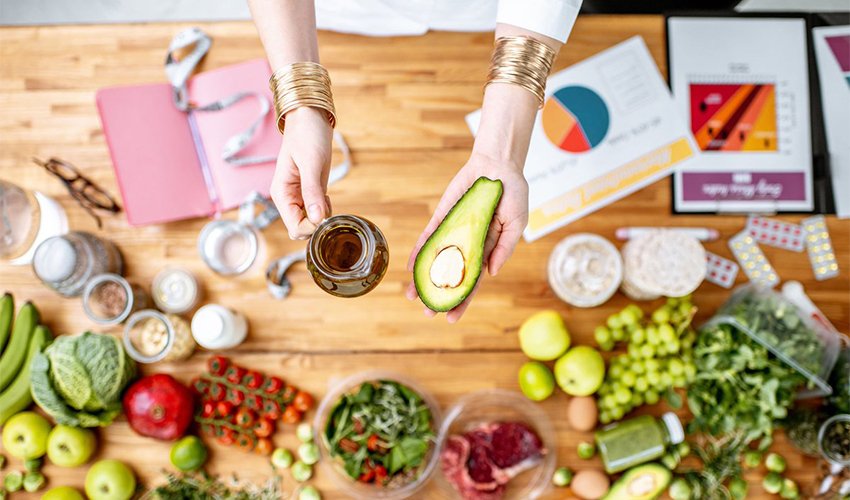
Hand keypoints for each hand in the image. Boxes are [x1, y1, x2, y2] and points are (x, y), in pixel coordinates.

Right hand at [270, 106, 333, 238]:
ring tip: (326, 196)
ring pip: (309, 222)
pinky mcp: (309, 192)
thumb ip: (312, 191)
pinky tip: (327, 195)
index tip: (326, 212)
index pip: (295, 228)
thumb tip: (316, 219)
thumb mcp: (311, 163)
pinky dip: (324, 209)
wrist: (310, 116)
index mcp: (281, 193)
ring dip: (321, 216)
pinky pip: (315, 212)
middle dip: (317, 223)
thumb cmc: (307, 134)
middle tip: (327, 202)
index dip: (312, 227)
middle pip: (301, 229)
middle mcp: (287, 198)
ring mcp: (298, 196)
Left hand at [406, 152, 527, 322]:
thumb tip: (491, 273)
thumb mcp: (517, 223)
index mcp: (487, 250)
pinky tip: (410, 266)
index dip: (462, 300)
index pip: (472, 282)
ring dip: (423, 279)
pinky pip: (429, 237)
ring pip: (436, 260)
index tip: (452, 318)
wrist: (498, 164)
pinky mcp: (443, 217)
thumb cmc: (513, 193)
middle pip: (451, 276)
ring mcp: (454, 232)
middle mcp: (468, 245)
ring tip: (411, 297)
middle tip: (428, 314)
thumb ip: (505, 247)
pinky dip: (420, 251)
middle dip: (439, 295)